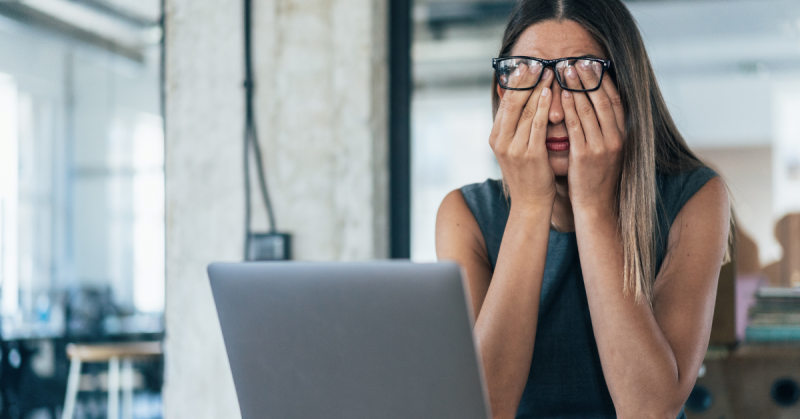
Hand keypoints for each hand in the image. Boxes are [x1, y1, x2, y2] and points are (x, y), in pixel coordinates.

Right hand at [489, 66, 555, 211]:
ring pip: (526, 110)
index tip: (526, 65)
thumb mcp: (514, 149)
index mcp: (495, 137)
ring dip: (538, 88)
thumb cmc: (527, 175)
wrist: (530, 203)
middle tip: (537, 62)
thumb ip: (515, 128)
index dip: (515, 82)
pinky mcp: (530, 154)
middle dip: (526, 80)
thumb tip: (520, 102)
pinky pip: (537, 124)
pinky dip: (544, 106)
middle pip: (513, 103)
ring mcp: (514, 148)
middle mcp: (501, 141)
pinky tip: (550, 93)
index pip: (505, 103)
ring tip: (549, 72)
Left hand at [561, 60, 625, 213]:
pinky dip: (571, 108)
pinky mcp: (586, 155)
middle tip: (576, 60)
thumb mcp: (607, 150)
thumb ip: (603, 129)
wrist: (596, 205)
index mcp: (623, 135)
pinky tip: (563, 94)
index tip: (593, 63)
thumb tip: (596, 105)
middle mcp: (616, 138)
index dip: (604, 80)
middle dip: (588, 78)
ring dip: (576, 87)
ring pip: (589, 109)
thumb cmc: (596, 177)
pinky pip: (577, 126)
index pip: (615, 100)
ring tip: (565, 70)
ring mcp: (602, 146)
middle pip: (602, 100)